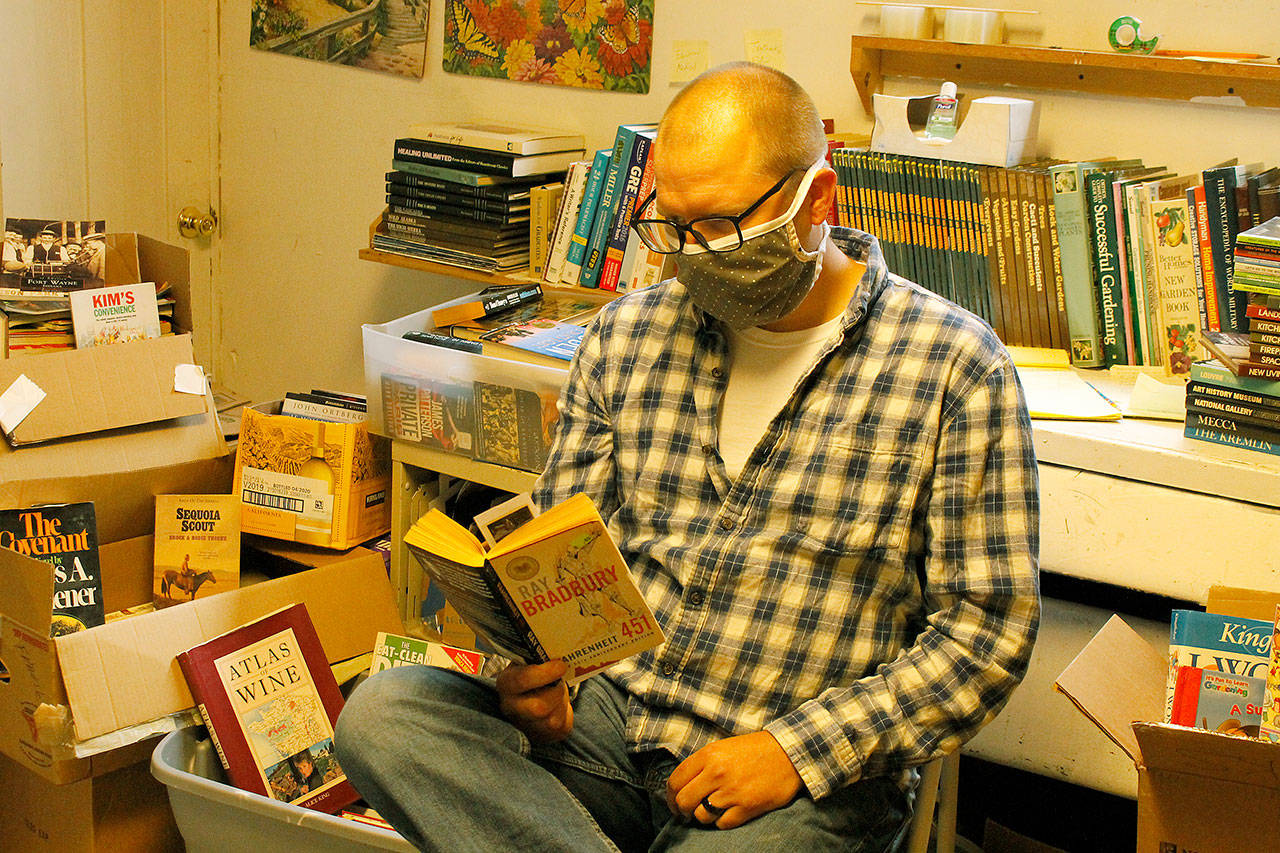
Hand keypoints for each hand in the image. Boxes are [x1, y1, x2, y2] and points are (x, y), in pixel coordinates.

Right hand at [496, 660, 572, 742]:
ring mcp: (525, 726)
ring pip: (551, 719)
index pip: (521, 681)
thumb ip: (538, 657)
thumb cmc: (532, 675)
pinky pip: (560, 727)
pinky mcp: (542, 736)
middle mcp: (511, 708)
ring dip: (561, 703)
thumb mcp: (529, 662)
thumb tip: (559, 647)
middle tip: (561, 681)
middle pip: (538, 708)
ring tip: (558, 691)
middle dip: (556, 693)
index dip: (544, 673)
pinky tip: (558, 704)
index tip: (561, 665)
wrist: (530, 697)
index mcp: (506, 684)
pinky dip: (565, 713)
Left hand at [665, 731, 801, 829]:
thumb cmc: (754, 750)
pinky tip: (728, 812)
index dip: (670, 796)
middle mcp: (716, 773)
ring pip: (701, 816)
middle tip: (686, 813)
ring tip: (711, 810)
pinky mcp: (747, 807)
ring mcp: (731, 791)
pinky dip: (722, 821)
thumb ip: (702, 764)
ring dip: (703, 816)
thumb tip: (683, 786)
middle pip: (684, 802)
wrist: (788, 753)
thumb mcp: (723, 747)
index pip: (675, 781)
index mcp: (708, 755)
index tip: (674, 803)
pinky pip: (722, 824)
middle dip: (682, 810)